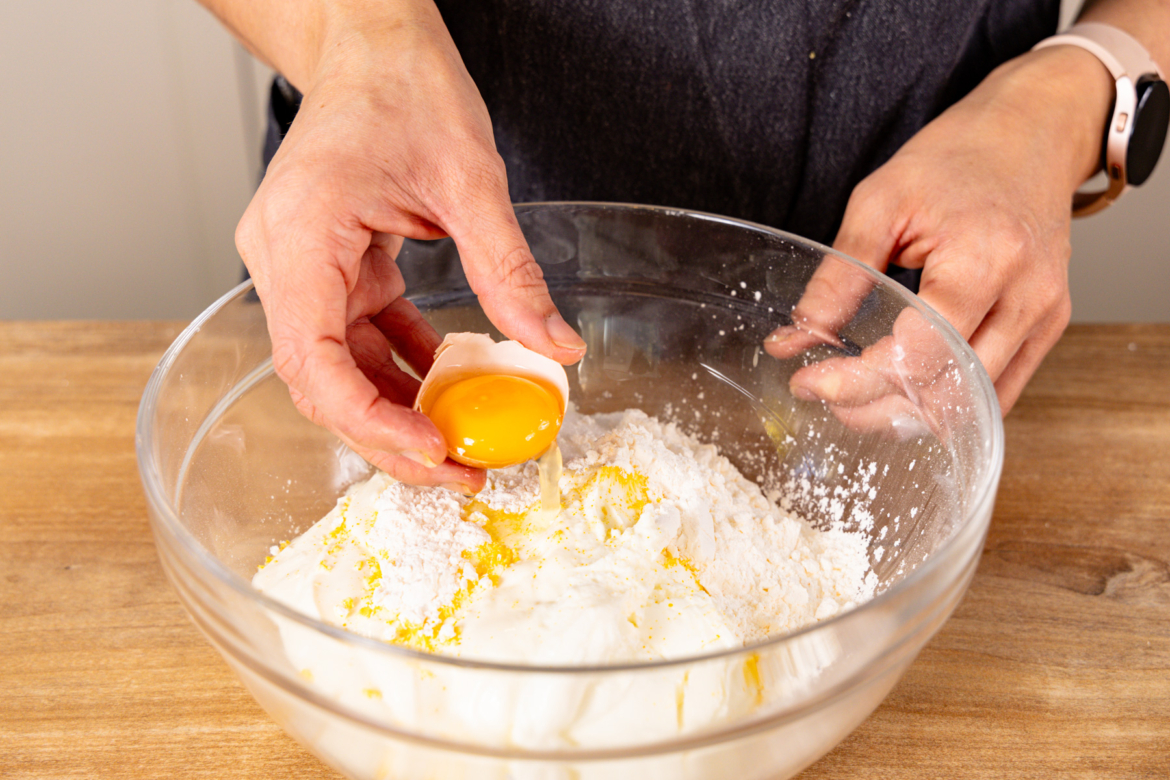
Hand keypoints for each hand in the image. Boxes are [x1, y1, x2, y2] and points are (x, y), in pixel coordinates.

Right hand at [234, 3, 585, 490]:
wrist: (373, 43)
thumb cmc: (404, 86)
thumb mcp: (471, 179)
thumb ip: (509, 269)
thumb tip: (554, 347)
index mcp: (300, 233)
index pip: (312, 356)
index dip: (369, 418)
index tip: (433, 448)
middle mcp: (285, 258)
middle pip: (320, 379)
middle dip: (387, 436)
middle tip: (458, 472)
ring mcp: (302, 265)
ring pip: (339, 367)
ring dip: (396, 409)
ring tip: (460, 442)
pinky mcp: (329, 265)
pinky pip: (359, 335)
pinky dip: (402, 363)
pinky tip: (448, 381)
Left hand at [768, 45, 1112, 423]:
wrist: (1030, 132)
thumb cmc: (957, 158)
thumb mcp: (879, 202)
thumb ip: (837, 279)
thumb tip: (792, 339)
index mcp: (983, 260)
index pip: (917, 353)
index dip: (857, 381)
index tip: (807, 383)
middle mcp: (1025, 297)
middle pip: (947, 393)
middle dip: (876, 408)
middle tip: (825, 396)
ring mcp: (1044, 316)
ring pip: (973, 405)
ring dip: (909, 414)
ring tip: (857, 399)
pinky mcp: (1049, 326)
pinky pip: (998, 393)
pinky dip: (948, 406)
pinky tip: (904, 396)